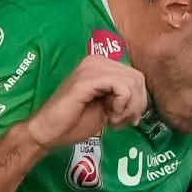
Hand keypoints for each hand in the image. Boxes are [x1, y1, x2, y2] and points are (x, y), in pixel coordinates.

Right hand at [25, 54, 149, 154]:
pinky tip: (109, 117)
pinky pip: (120, 86)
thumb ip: (124, 99)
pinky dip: (121, 105)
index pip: (137, 76)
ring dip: (128, 107)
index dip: (139, 101)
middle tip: (122, 122)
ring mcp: (91, 67)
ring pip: (131, 82)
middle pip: (137, 78)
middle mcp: (97, 60)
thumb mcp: (108, 107)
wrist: (49, 131)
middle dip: (136, 105)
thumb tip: (142, 102)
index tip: (127, 119)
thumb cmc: (75, 121)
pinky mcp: (87, 79)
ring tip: (114, 120)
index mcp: (102, 65)